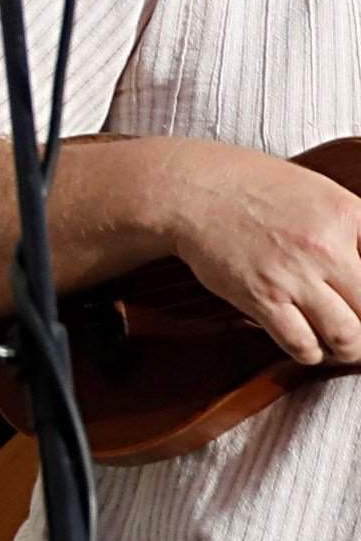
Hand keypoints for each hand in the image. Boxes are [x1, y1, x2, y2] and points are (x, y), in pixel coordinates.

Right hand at [154, 142, 360, 368]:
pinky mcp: (262, 298)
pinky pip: (302, 344)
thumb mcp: (323, 194)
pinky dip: (312, 352)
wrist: (197, 191)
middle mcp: (326, 247)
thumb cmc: (256, 188)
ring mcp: (294, 275)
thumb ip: (357, 229)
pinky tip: (310, 343)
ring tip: (346, 344)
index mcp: (349, 215)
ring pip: (347, 336)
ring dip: (351, 347)